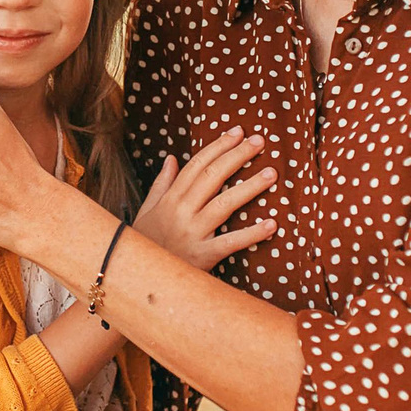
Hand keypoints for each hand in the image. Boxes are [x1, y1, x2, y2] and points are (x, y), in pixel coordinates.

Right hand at [132, 130, 277, 272]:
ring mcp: (193, 233)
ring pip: (224, 204)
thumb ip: (161, 184)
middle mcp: (182, 212)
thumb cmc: (147, 243)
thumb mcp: (147, 210)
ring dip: (250, 187)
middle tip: (259, 141)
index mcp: (171, 199)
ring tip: (271, 173)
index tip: (237, 132)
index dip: (218, 146)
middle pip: (213, 177)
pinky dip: (252, 234)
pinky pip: (231, 243)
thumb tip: (173, 158)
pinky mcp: (203, 257)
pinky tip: (272, 224)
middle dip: (237, 155)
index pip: (197, 165)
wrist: (139, 278)